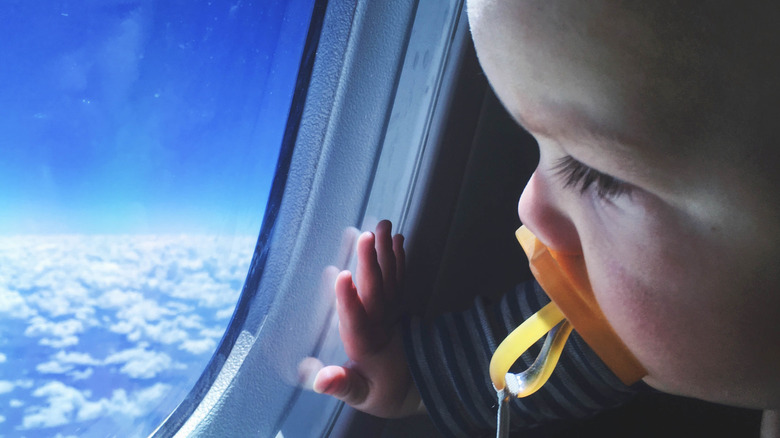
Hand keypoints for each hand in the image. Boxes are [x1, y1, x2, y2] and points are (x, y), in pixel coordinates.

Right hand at [313, 220, 422, 417]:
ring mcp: (393, 314)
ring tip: (382, 226)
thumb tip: (320, 380)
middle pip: (376, 293)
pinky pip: (400, 280)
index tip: (340, 276)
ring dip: (386, 252)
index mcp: (366, 346)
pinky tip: (396, 239)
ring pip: (390, 280)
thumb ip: (341, 385)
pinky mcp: (399, 307)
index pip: (356, 321)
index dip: (348, 300)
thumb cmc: (378, 391)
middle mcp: (381, 326)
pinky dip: (399, 259)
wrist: (412, 389)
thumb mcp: (359, 395)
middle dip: (370, 264)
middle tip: (365, 236)